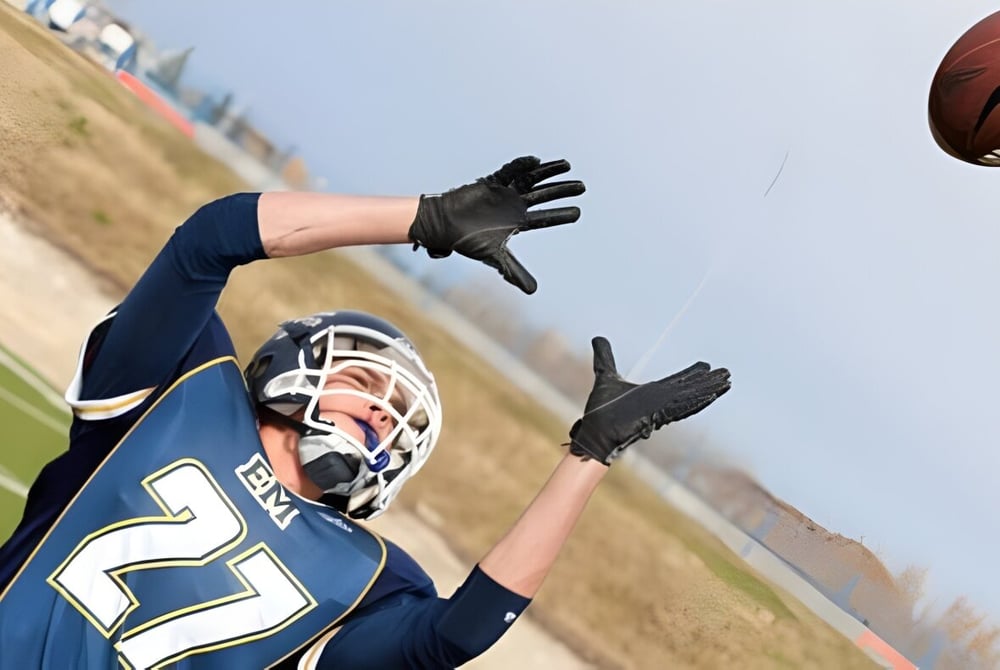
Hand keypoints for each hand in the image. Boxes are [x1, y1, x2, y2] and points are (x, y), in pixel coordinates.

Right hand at [409, 156, 584, 293]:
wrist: (443, 226)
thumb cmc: (467, 241)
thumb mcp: (495, 258)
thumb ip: (514, 272)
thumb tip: (533, 291)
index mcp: (517, 222)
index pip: (544, 217)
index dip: (561, 215)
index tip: (578, 212)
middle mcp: (514, 205)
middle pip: (543, 195)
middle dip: (562, 190)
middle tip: (582, 187)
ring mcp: (504, 192)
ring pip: (531, 179)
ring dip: (549, 172)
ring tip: (568, 166)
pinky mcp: (492, 182)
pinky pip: (509, 171)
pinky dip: (521, 166)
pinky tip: (536, 161)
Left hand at [569, 337, 731, 464]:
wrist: (595, 430)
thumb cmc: (601, 410)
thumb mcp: (605, 376)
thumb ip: (604, 358)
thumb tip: (598, 339)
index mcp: (652, 394)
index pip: (677, 382)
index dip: (692, 374)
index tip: (706, 366)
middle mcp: (659, 402)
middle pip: (689, 389)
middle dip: (708, 382)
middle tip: (727, 375)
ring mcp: (660, 409)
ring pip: (690, 397)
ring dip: (709, 390)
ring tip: (726, 382)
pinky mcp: (658, 416)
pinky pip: (681, 408)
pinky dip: (697, 401)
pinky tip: (711, 395)